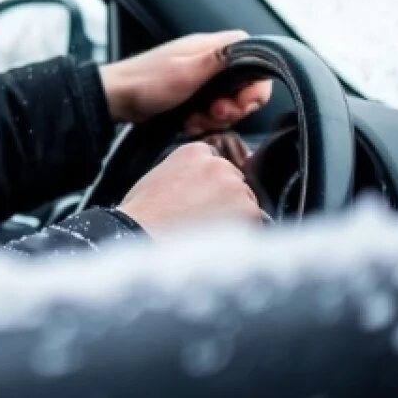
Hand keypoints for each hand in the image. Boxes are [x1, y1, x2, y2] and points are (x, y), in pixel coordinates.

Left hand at [98, 30, 270, 131]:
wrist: (115, 99)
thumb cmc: (145, 82)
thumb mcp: (186, 72)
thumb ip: (220, 60)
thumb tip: (252, 48)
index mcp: (212, 48)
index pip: (255, 57)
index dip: (255, 83)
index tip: (241, 102)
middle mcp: (209, 61)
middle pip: (244, 85)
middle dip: (234, 107)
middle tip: (215, 114)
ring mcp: (200, 79)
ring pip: (228, 102)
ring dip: (215, 118)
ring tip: (195, 121)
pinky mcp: (191, 96)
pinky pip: (211, 112)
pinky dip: (203, 122)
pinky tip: (188, 124)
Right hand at [118, 142, 263, 234]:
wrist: (143, 235)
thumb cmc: (141, 216)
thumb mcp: (156, 179)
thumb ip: (183, 175)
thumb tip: (197, 190)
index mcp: (194, 152)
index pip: (217, 163)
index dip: (211, 186)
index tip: (203, 200)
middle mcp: (219, 165)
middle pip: (235, 183)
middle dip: (226, 202)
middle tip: (205, 223)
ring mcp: (236, 187)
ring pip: (247, 205)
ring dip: (235, 219)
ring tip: (208, 237)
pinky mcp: (249, 212)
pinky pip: (256, 226)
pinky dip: (243, 237)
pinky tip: (218, 244)